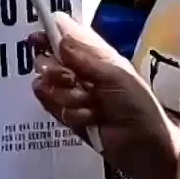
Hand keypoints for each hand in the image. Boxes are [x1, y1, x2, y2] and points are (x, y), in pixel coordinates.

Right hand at [30, 24, 179, 178]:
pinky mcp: (67, 115)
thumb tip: (60, 40)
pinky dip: (71, 114)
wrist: (143, 145)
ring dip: (68, 98)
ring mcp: (71, 94)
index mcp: (94, 54)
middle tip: (70, 80)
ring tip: (92, 105)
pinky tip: (90, 119)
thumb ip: (85, 58)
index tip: (36, 40)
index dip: (48, 33)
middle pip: (45, 60)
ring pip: (45, 87)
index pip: (64, 35)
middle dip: (54, 71)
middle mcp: (79, 70)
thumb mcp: (114, 75)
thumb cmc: (137, 104)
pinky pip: (51, 108)